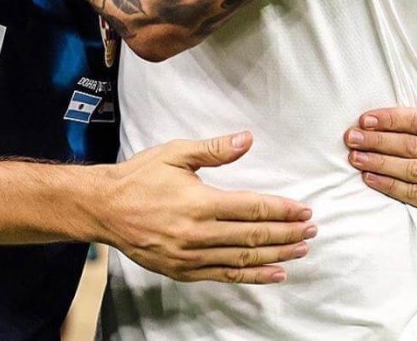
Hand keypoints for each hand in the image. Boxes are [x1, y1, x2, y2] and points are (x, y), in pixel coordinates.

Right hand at [101, 131, 315, 283]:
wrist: (104, 208)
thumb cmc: (140, 176)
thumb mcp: (175, 153)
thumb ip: (214, 150)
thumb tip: (247, 140)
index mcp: (198, 202)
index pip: (251, 209)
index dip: (281, 210)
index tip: (303, 210)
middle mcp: (198, 233)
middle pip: (253, 237)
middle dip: (286, 234)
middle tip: (311, 230)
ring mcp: (191, 256)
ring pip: (243, 260)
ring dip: (276, 256)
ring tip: (300, 250)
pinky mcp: (183, 271)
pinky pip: (225, 276)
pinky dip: (252, 277)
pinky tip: (274, 273)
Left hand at [345, 52, 416, 219]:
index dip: (389, 119)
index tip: (363, 119)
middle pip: (410, 146)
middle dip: (377, 141)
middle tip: (350, 138)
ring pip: (410, 170)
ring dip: (379, 163)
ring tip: (354, 157)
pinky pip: (412, 194)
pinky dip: (389, 186)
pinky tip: (368, 179)